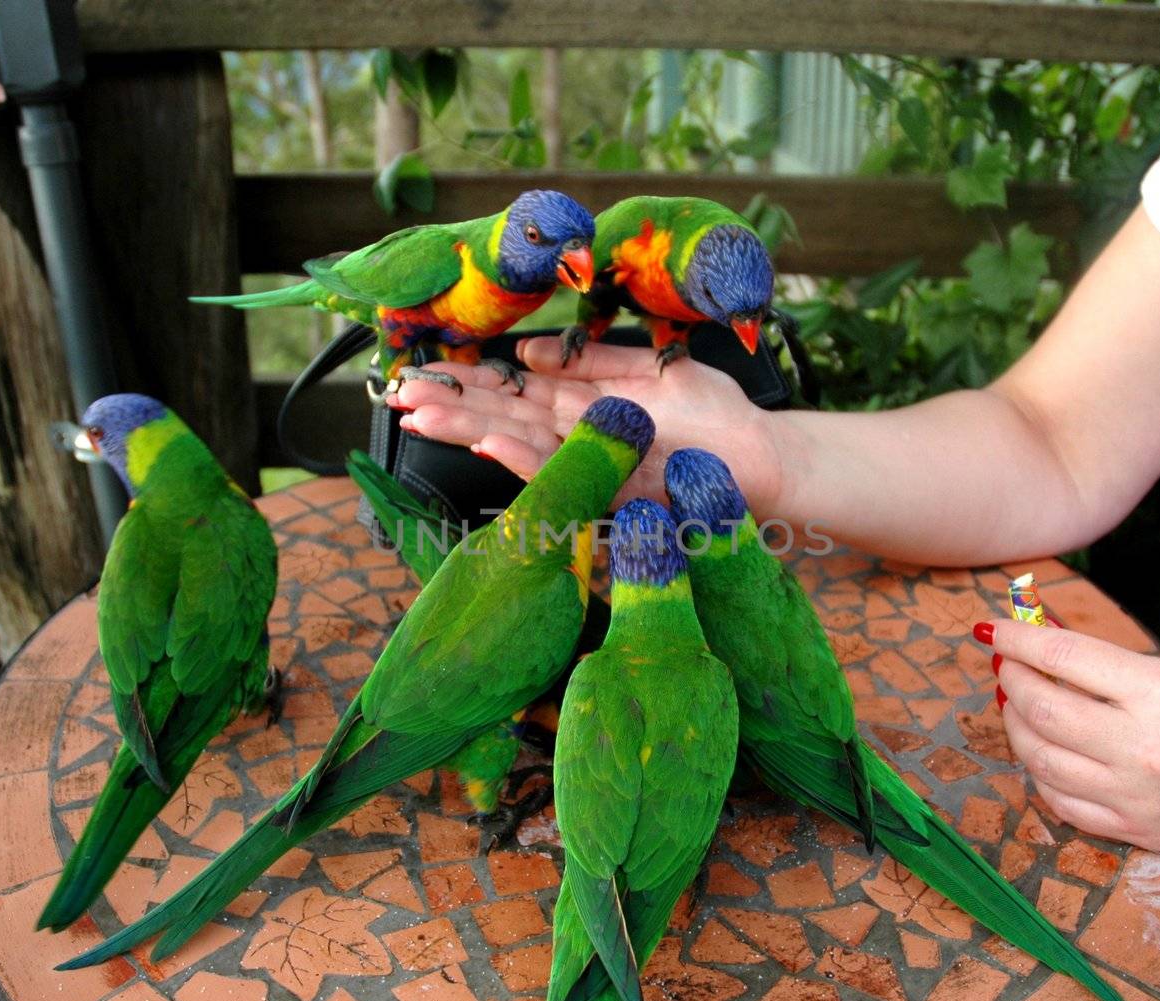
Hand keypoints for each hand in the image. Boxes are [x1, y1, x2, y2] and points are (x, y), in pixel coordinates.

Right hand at [390, 337, 785, 511]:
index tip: (421, 370)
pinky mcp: (612, 491)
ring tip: (420, 415)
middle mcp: (575, 438)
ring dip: (469, 431)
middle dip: (449, 407)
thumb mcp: (647, 368)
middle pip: (501, 418)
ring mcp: (590, 466)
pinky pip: (562, 474)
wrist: (762, 455)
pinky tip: (489, 441)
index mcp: (580, 407)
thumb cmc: (712, 414)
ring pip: (518, 445)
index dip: (466, 382)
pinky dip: (525, 459)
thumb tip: (525, 350)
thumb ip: (588, 359)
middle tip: (397, 395)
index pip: (510, 392)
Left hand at [978, 618, 1159, 853]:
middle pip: (1042, 710)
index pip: (1064, 658)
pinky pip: (1062, 803)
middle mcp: (1145, 748)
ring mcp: (1139, 798)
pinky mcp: (1139, 833)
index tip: (994, 629)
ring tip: (1018, 704)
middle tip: (1005, 666)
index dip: (1019, 640)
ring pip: (1042, 760)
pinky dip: (1041, 773)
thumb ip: (1110, 668)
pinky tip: (1043, 751)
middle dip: (1010, 681)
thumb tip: (1039, 649)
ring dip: (1017, 726)